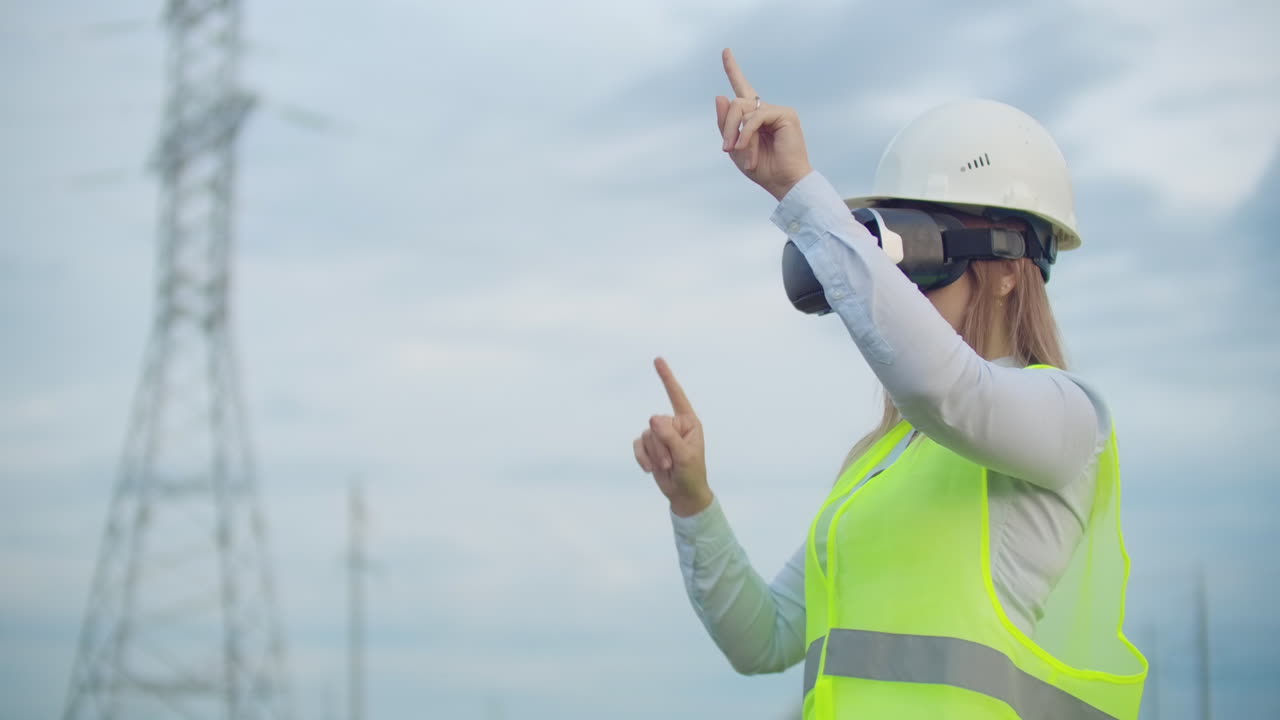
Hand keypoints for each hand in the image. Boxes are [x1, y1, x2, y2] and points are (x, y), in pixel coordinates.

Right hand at [633, 357, 710, 516]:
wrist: (683, 493)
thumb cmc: (691, 473)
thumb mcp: (684, 455)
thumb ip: (669, 436)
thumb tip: (651, 418)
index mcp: (688, 422)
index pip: (676, 396)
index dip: (666, 377)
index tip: (657, 360)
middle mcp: (673, 425)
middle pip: (656, 423)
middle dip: (661, 446)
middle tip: (672, 462)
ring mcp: (660, 435)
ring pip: (646, 435)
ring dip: (653, 454)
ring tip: (666, 466)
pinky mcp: (648, 446)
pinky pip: (637, 444)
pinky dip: (642, 458)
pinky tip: (650, 469)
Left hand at [716, 48, 813, 200]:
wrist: (783, 183)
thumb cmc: (762, 168)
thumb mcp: (735, 148)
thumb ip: (726, 124)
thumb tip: (720, 95)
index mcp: (755, 117)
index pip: (742, 88)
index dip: (733, 70)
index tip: (725, 51)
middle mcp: (766, 110)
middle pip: (736, 102)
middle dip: (727, 125)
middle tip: (726, 148)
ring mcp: (777, 111)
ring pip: (743, 108)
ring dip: (736, 131)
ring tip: (737, 151)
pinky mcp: (786, 114)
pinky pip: (756, 116)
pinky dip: (747, 132)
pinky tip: (744, 147)